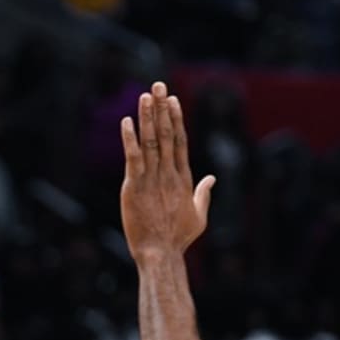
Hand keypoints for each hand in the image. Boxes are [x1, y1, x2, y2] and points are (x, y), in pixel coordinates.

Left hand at [119, 80, 215, 261]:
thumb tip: (212, 178)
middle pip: (165, 134)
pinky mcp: (134, 187)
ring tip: (145, 95)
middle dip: (161, 108)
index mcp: (183, 178)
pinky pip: (133, 158)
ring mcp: (152, 179)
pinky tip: (127, 121)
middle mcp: (168, 174)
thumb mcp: (199, 216)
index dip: (175, 118)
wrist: (161, 254)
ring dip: (148, 117)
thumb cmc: (178, 240)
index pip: (179, 141)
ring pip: (150, 141)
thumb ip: (204, 194)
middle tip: (157, 85)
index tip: (172, 99)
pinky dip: (130, 139)